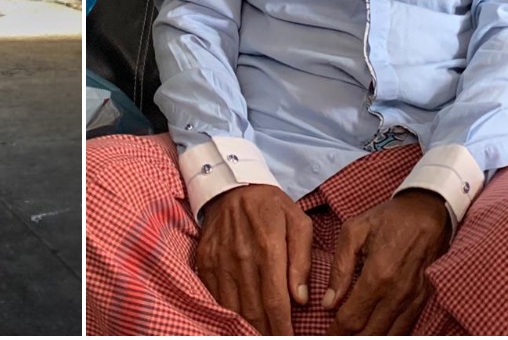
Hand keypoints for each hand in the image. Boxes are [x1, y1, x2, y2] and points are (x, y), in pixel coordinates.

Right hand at [197, 183, 312, 334]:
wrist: (231, 183)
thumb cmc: (270, 205)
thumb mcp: (297, 222)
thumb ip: (302, 260)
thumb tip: (300, 298)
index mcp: (268, 247)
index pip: (275, 301)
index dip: (282, 328)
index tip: (288, 339)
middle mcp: (241, 256)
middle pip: (253, 310)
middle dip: (266, 331)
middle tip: (275, 337)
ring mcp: (220, 258)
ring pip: (232, 307)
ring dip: (246, 326)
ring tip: (258, 332)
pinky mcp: (205, 259)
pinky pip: (214, 295)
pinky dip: (225, 311)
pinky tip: (237, 319)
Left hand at [325, 190, 449, 334]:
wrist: (426, 213)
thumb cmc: (387, 218)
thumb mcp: (354, 231)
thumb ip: (340, 267)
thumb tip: (329, 301)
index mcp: (378, 275)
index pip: (353, 318)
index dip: (335, 331)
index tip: (324, 334)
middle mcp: (398, 293)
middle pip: (371, 333)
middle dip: (349, 338)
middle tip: (333, 337)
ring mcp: (413, 299)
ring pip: (390, 336)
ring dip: (369, 338)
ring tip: (352, 336)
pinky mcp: (423, 300)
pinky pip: (406, 329)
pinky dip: (389, 335)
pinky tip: (375, 332)